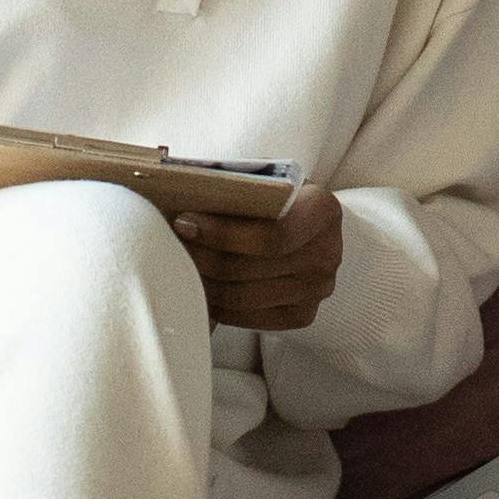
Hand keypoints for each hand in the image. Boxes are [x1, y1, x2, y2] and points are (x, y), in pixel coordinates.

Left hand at [171, 180, 343, 335]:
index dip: (222, 234)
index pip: (270, 235)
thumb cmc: (275, 198)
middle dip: (203, 258)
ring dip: (206, 283)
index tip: (184, 223)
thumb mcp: (263, 181)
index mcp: (322, 210)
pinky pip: (251, 318)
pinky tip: (202, 288)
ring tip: (179, 268)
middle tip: (171, 247)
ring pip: (245, 296)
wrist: (303, 226)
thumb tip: (179, 195)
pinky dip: (220, 306)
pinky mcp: (304, 314)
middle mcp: (328, 252)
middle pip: (250, 268)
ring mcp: (319, 288)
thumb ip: (234, 188)